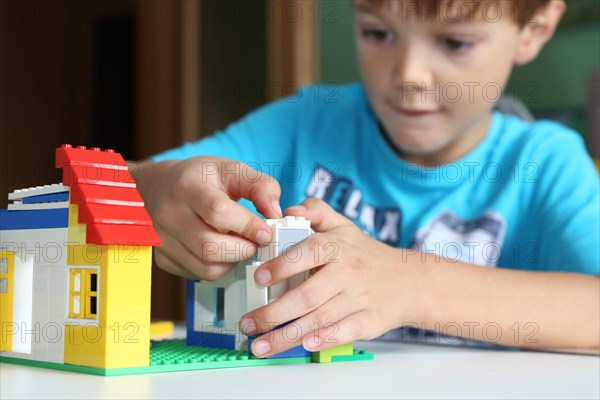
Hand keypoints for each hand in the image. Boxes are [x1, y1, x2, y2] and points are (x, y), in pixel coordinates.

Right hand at [132, 157, 281, 280]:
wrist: (159, 187)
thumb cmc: (200, 178)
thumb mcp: (232, 169)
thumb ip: (260, 186)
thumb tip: (274, 213)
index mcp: (186, 187)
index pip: (218, 213)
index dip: (247, 226)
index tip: (265, 231)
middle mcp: (169, 214)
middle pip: (210, 247)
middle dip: (243, 249)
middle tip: (256, 242)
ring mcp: (162, 240)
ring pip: (206, 267)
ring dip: (233, 261)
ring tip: (239, 244)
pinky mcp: (163, 259)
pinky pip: (198, 274)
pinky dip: (218, 267)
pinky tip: (222, 250)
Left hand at [239, 198, 423, 356]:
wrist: (410, 280)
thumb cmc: (366, 254)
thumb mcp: (343, 225)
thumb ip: (316, 210)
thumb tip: (289, 210)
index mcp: (337, 246)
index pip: (307, 252)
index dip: (281, 266)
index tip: (258, 278)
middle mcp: (348, 272)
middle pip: (306, 296)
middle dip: (272, 313)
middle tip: (247, 323)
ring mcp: (359, 298)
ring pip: (318, 320)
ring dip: (285, 336)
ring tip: (259, 345)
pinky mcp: (370, 321)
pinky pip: (343, 332)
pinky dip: (323, 340)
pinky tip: (303, 346)